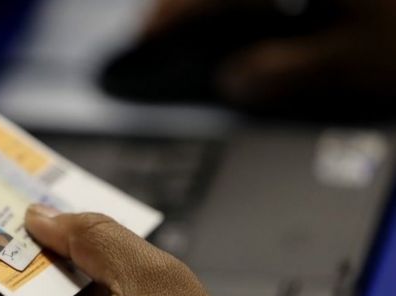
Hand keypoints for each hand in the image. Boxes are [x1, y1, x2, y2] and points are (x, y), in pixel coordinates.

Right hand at [144, 0, 395, 106]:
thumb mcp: (355, 59)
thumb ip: (285, 70)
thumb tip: (235, 81)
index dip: (175, 13)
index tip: (146, 35)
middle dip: (191, 1)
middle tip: (165, 24)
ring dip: (223, 3)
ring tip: (200, 19)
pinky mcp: (334, 0)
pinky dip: (255, 4)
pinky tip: (257, 13)